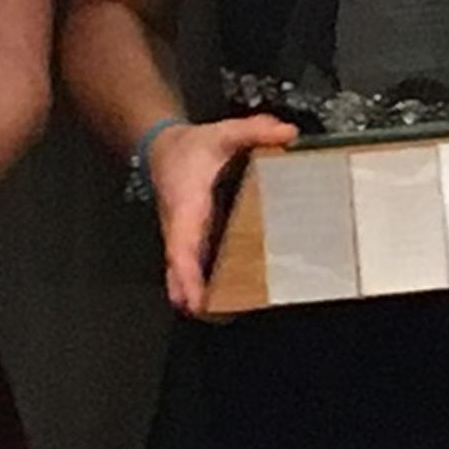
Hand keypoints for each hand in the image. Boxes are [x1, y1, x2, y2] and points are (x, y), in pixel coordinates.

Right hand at [146, 111, 301, 319]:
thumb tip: (287, 133)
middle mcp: (180, 232)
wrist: (161, 148)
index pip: (180, 249)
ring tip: (229, 314)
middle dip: (195, 301)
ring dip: (200, 298)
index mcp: (186, 209)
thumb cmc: (190, 148)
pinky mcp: (189, 243)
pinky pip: (191, 271)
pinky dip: (203, 286)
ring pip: (183, 279)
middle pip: (178, 277)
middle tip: (223, 317)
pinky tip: (231, 296)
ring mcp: (183, 241)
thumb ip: (254, 131)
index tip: (196, 302)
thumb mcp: (223, 133)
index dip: (187, 277)